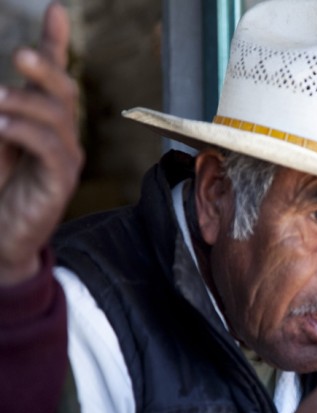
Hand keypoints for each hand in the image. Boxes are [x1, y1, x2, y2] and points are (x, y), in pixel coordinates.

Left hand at [0, 3, 82, 285]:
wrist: (0, 239)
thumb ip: (0, 112)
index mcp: (43, 122)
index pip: (54, 78)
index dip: (56, 44)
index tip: (55, 10)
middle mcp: (60, 136)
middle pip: (64, 93)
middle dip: (46, 69)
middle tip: (20, 55)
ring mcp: (64, 160)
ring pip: (59, 119)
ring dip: (27, 103)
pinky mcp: (60, 183)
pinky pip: (53, 150)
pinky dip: (27, 133)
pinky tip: (4, 127)